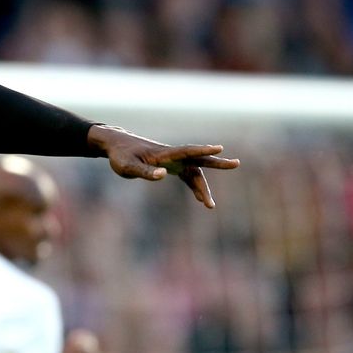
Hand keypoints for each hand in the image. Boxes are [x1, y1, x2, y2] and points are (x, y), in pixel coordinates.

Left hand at [87, 124, 239, 208]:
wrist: (117, 147)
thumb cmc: (121, 156)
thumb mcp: (128, 166)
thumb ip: (145, 171)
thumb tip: (163, 175)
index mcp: (164, 153)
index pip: (187, 150)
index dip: (202, 150)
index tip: (219, 148)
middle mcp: (172, 156)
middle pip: (198, 159)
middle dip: (216, 163)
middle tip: (236, 163)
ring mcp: (173, 161)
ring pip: (194, 172)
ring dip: (202, 187)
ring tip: (210, 206)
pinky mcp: (170, 166)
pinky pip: (187, 177)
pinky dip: (194, 186)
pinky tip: (200, 199)